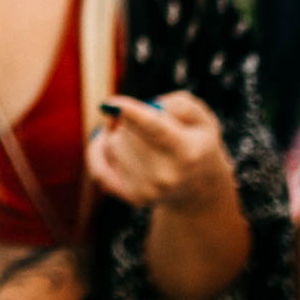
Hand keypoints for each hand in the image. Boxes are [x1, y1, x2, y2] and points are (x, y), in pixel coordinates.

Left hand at [86, 92, 235, 211]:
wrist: (199, 186)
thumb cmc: (196, 142)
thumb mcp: (201, 118)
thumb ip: (181, 106)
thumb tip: (154, 106)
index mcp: (186, 152)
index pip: (155, 130)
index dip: (132, 114)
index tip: (111, 103)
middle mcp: (166, 175)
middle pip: (126, 133)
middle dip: (129, 119)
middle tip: (146, 121)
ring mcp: (148, 190)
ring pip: (111, 145)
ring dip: (120, 135)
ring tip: (143, 140)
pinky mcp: (133, 197)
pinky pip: (98, 167)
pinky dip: (98, 150)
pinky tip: (105, 139)